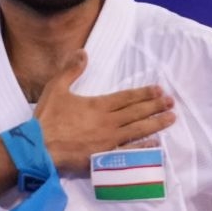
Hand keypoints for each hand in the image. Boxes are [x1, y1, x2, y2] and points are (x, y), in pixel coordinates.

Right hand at [33, 54, 174, 177]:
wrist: (39, 148)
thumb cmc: (47, 119)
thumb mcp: (56, 88)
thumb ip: (71, 70)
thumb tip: (82, 52)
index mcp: (98, 105)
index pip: (127, 98)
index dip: (144, 93)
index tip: (159, 90)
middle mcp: (108, 122)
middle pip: (136, 112)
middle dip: (156, 106)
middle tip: (171, 102)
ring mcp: (108, 141)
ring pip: (137, 130)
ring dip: (156, 124)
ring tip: (171, 118)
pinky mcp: (104, 158)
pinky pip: (129, 152)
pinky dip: (143, 148)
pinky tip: (155, 144)